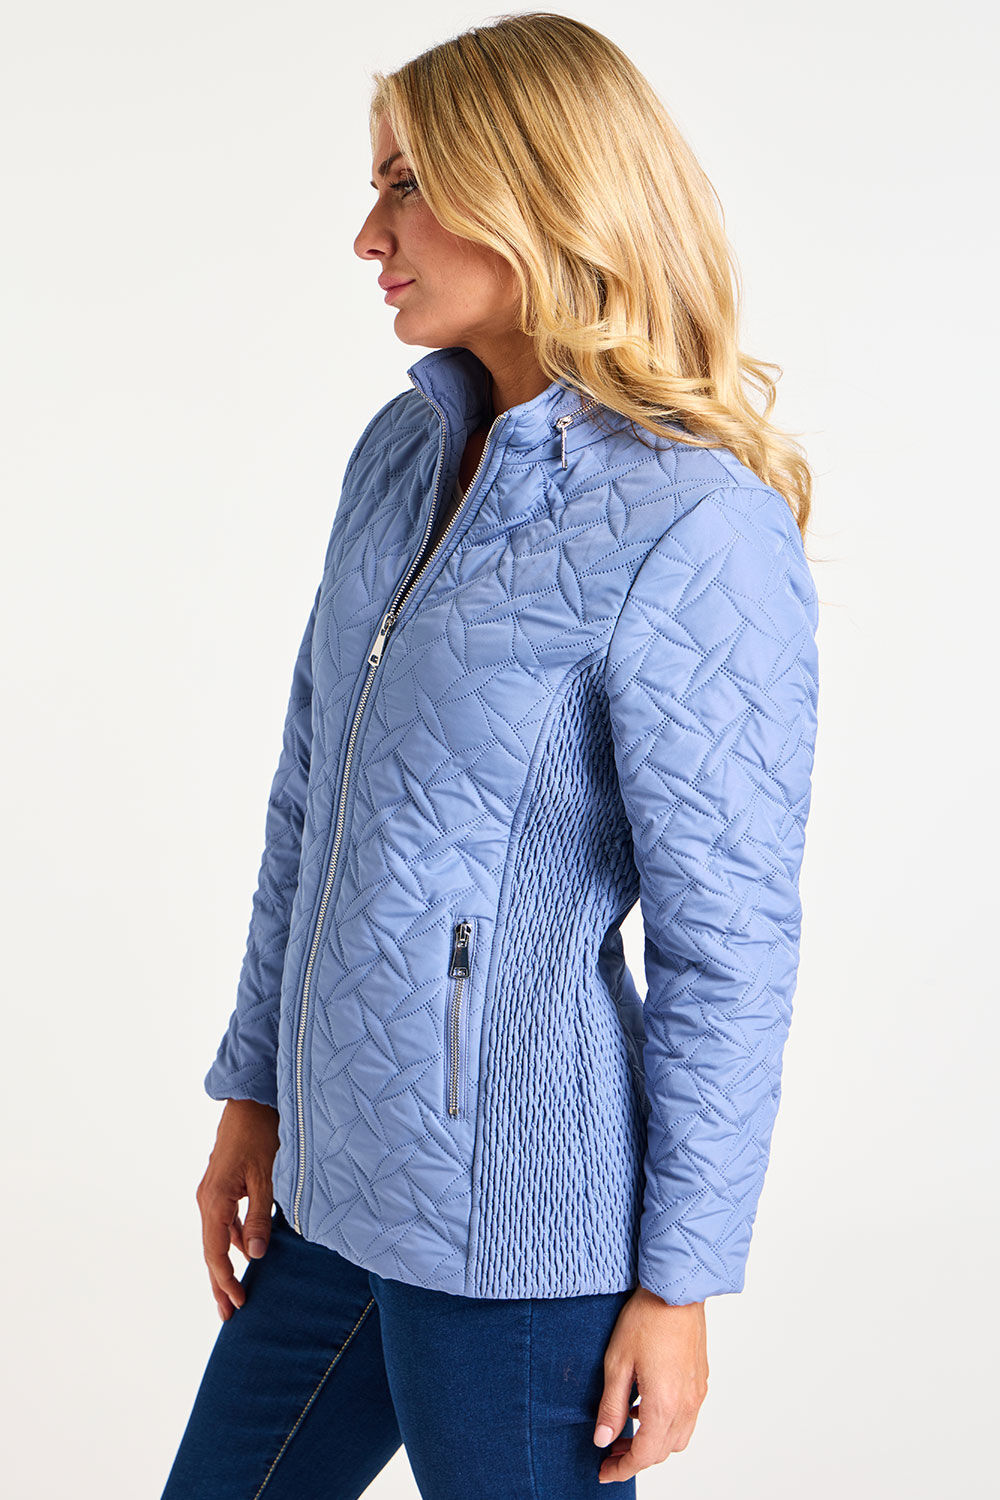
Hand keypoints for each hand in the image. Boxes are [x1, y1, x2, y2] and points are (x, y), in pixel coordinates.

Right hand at [195, 1098, 279, 1320]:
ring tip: (234, 1291)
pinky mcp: (221, 1184)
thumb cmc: (261, 1134)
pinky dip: (230, 1240)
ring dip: (224, 1263)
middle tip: (228, 1314)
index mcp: (215, 1200)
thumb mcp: (267, 1177)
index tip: (238, 1304)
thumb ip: (260, 1217)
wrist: (251, 1100)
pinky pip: (222, 1221)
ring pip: (215, 1237)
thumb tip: (255, 1255)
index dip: (225, 1281)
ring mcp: (212, 1191)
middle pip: (210, 1250)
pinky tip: (245, 1250)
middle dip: (219, 1283)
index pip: (215, 1253)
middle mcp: (207, 1199)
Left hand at [593, 1287, 708, 1484]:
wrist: (677, 1290)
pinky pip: (687, 1418)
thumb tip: (603, 1440)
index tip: (604, 1472)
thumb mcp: (617, 1363)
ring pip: (678, 1438)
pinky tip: (646, 1406)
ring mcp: (697, 1394)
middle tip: (610, 1452)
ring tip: (627, 1430)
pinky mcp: (700, 1381)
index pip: (644, 1455)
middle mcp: (686, 1405)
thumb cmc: (646, 1319)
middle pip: (662, 1451)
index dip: (622, 1469)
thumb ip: (611, 1406)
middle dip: (635, 1457)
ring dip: (653, 1443)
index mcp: (664, 1405)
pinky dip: (667, 1424)